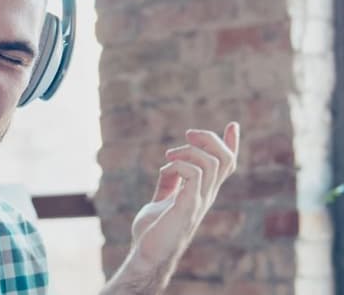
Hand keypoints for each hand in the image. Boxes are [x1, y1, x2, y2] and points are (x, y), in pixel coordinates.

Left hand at [102, 122, 239, 293]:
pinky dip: (180, 165)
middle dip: (211, 139)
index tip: (232, 125)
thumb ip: (169, 185)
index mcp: (203, 192)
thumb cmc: (153, 231)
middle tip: (187, 135)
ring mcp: (199, 202)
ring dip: (190, 151)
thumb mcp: (161, 201)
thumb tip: (169, 168)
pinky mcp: (187, 207)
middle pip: (226, 160)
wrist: (147, 254)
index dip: (231, 145)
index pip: (226, 167)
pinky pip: (195, 176)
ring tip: (169, 155)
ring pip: (213, 164)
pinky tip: (166, 169)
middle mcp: (206, 196)